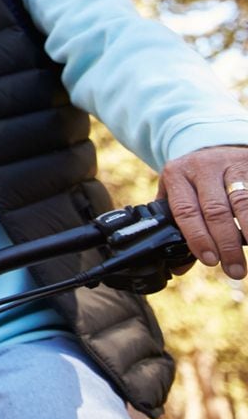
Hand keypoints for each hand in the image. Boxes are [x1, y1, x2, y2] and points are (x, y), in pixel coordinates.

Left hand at [158, 143, 247, 278]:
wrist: (219, 149)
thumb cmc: (197, 182)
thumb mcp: (181, 195)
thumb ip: (180, 228)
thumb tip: (179, 267)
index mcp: (176, 174)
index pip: (186, 210)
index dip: (198, 238)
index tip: (210, 260)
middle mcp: (203, 167)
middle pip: (215, 210)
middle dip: (226, 243)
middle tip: (234, 270)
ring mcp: (231, 164)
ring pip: (242, 201)